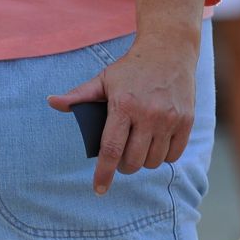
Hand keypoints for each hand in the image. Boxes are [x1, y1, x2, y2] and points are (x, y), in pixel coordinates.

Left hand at [48, 32, 197, 194]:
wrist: (169, 50)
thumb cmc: (132, 68)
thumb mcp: (103, 79)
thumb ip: (79, 95)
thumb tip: (52, 102)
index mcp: (123, 105)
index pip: (111, 149)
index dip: (104, 173)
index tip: (99, 189)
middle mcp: (148, 114)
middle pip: (133, 161)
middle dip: (124, 166)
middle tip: (121, 158)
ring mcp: (169, 119)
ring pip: (154, 161)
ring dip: (143, 162)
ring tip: (139, 149)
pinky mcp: (186, 121)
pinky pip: (173, 155)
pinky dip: (163, 156)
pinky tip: (156, 145)